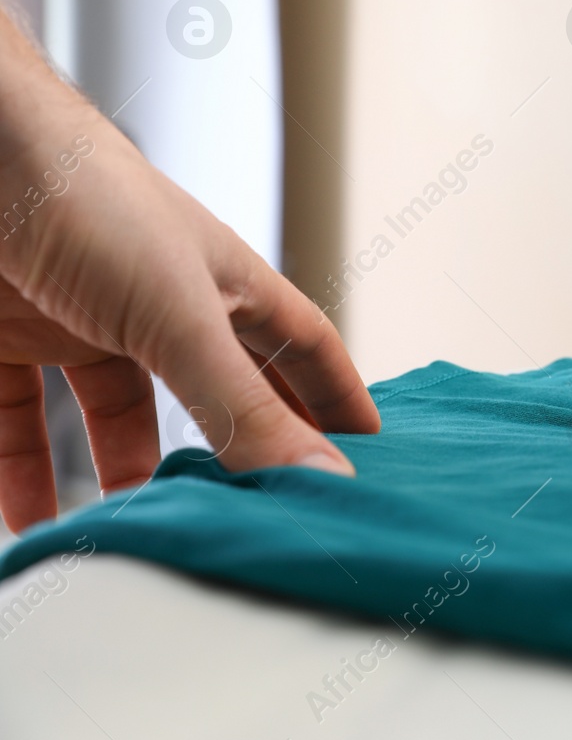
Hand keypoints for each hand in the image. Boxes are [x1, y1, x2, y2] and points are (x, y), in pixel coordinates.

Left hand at [0, 14, 378, 533]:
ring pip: (117, 419)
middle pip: (218, 392)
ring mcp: (87, 321)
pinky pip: (23, 419)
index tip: (369, 452)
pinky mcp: (12, 336)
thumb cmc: (89, 202)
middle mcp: (166, 306)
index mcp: (228, 287)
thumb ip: (243, 407)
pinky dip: (21, 474)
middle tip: (258, 518)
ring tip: (139, 536)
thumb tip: (322, 479)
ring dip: (124, 478)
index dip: (338, 395)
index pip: (305, 348)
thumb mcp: (180, 321)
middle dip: (236, 454)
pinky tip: (29, 519)